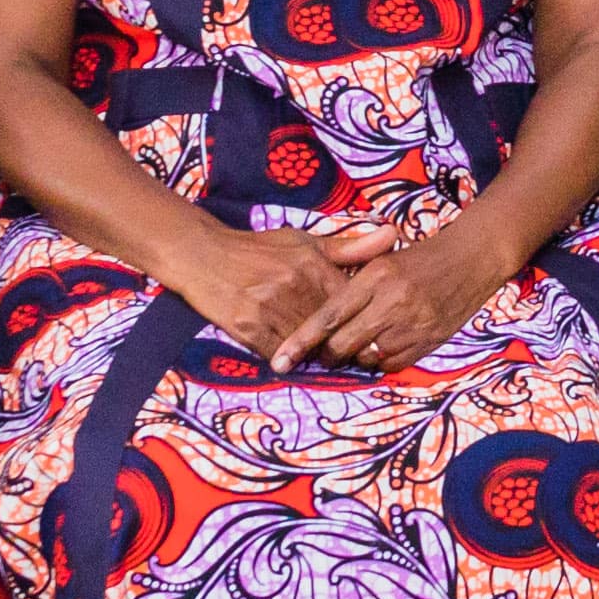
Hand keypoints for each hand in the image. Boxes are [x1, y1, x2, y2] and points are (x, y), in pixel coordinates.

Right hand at [170, 214, 392, 371]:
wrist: (204, 255)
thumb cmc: (259, 249)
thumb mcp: (305, 241)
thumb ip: (350, 247)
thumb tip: (394, 235)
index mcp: (313, 264)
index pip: (350, 303)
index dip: (361, 322)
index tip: (368, 335)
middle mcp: (295, 285)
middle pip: (331, 328)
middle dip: (343, 346)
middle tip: (354, 359)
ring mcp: (271, 307)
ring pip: (307, 344)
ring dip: (317, 356)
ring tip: (326, 364)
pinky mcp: (248, 326)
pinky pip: (278, 353)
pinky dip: (288, 360)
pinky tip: (294, 361)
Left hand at [290, 204, 522, 373]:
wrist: (473, 259)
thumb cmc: (420, 257)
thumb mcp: (384, 258)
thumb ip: (352, 282)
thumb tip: (318, 313)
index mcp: (375, 276)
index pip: (328, 316)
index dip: (301, 341)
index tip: (280, 360)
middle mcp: (392, 302)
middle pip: (343, 344)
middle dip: (326, 354)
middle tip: (320, 354)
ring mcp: (412, 325)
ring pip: (366, 358)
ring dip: (355, 357)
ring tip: (354, 346)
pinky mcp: (429, 341)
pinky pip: (392, 364)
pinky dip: (380, 361)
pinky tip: (380, 347)